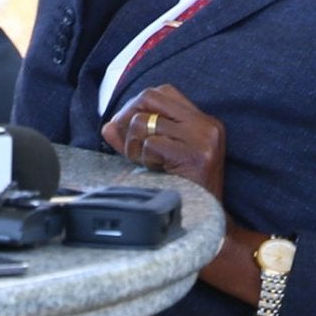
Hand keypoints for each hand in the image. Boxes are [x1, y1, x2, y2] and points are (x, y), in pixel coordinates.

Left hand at [103, 82, 224, 199]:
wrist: (207, 222)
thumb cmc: (184, 191)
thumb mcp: (160, 158)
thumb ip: (136, 139)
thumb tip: (108, 127)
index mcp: (204, 122)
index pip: (162, 93)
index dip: (137, 105)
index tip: (126, 128)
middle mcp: (207, 125)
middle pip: (150, 97)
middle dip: (128, 118)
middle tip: (127, 144)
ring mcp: (203, 139)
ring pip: (144, 123)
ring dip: (133, 145)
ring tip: (145, 163)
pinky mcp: (195, 155)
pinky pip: (151, 144)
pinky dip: (144, 158)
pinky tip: (155, 171)